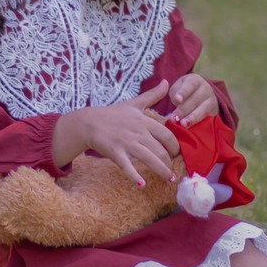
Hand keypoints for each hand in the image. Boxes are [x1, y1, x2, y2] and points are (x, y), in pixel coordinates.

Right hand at [54, 80, 180, 185]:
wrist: (89, 122)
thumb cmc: (113, 114)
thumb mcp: (134, 103)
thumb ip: (153, 95)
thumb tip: (167, 82)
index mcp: (144, 121)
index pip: (167, 135)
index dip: (175, 146)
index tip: (177, 154)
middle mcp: (138, 132)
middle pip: (161, 150)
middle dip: (169, 162)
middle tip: (173, 172)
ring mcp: (127, 143)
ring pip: (149, 158)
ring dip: (161, 171)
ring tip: (169, 180)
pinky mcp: (115, 152)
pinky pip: (127, 166)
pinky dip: (134, 176)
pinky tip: (141, 185)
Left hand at [168, 73, 217, 127]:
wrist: (200, 97)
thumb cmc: (183, 93)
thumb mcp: (177, 89)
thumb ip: (175, 93)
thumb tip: (177, 101)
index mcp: (195, 80)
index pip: (189, 85)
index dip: (183, 93)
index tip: (177, 100)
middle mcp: (206, 89)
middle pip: (195, 100)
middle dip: (183, 110)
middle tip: (174, 119)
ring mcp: (212, 101)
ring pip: (203, 110)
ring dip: (192, 118)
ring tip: (183, 124)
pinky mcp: (215, 112)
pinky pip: (208, 118)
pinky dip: (199, 124)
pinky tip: (192, 129)